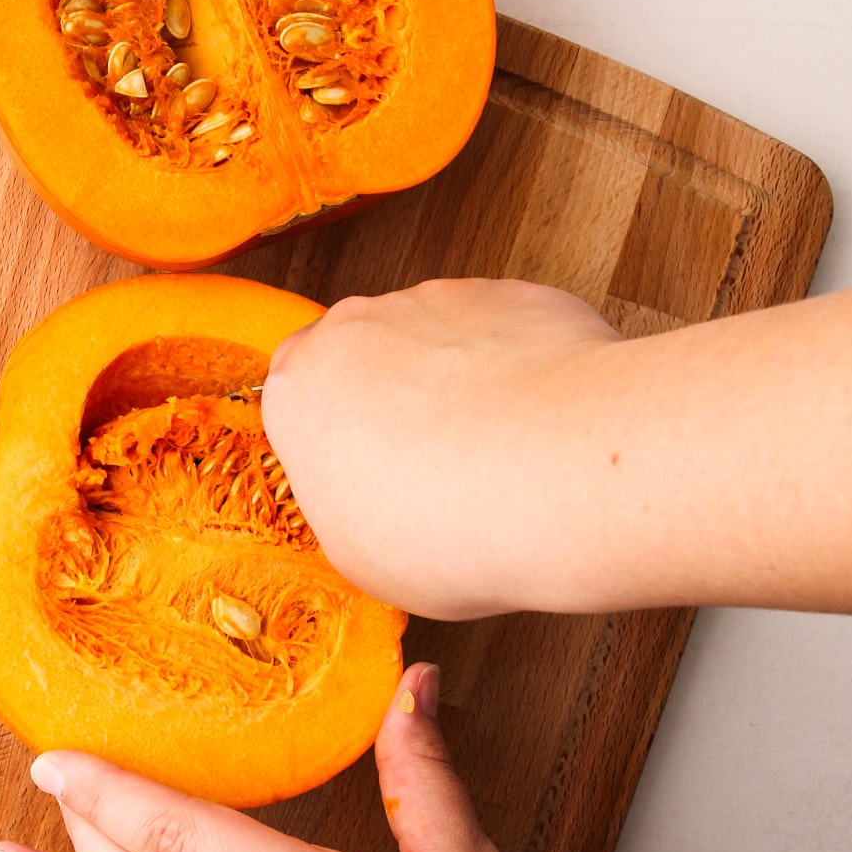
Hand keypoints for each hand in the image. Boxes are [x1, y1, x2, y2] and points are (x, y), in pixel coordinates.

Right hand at [263, 279, 851, 619]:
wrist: (558, 472)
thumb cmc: (452, 525)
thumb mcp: (364, 557)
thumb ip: (351, 512)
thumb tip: (377, 512)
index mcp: (296, 387)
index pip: (294, 404)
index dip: (336, 449)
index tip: (363, 480)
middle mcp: (359, 323)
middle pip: (367, 366)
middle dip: (397, 412)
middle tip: (433, 479)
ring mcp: (440, 301)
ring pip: (436, 345)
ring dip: (460, 390)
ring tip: (499, 462)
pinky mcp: (515, 293)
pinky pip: (499, 334)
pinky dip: (516, 370)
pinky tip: (543, 429)